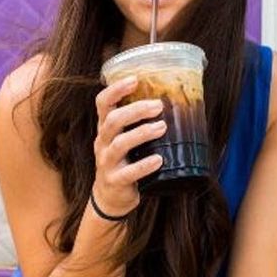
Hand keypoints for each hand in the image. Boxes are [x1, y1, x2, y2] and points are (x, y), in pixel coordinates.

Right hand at [92, 76, 166, 214]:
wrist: (111, 197)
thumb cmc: (125, 162)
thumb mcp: (126, 140)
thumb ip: (140, 124)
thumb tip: (175, 103)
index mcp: (105, 128)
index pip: (102, 103)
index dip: (115, 89)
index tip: (134, 79)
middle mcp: (102, 142)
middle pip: (112, 120)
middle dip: (135, 110)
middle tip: (158, 105)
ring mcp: (106, 162)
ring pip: (119, 144)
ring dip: (142, 133)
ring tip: (162, 127)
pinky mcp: (114, 181)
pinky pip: (128, 172)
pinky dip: (144, 166)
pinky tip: (159, 160)